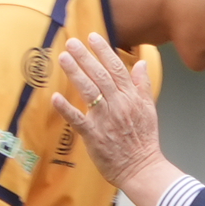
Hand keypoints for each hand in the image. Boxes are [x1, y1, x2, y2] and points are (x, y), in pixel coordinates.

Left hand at [51, 34, 184, 200]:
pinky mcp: (94, 136)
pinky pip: (78, 120)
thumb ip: (143, 85)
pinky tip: (55, 97)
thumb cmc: (144, 141)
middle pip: (100, 75)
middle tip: (72, 42)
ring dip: (75, 73)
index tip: (92, 37)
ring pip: (89, 91)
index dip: (103, 51)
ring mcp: (105, 120)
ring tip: (64, 58)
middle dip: (85, 57)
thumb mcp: (149, 109)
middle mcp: (118, 105)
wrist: (141, 168)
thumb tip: (140, 63)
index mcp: (131, 97)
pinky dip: (66, 108)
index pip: (116, 68)